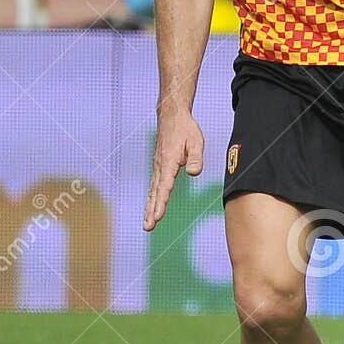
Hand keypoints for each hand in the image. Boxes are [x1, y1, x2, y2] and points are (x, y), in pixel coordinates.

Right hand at [144, 109, 204, 230]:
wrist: (172, 116)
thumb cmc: (185, 129)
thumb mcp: (196, 141)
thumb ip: (196, 158)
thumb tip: (194, 173)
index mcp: (169, 161)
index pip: (165, 185)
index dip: (161, 202)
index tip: (158, 215)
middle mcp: (160, 166)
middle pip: (155, 192)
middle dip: (151, 211)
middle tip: (148, 227)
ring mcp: (158, 167)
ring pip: (152, 191)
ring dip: (149, 208)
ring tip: (147, 224)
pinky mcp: (159, 167)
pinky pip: (154, 187)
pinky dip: (151, 199)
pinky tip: (150, 209)